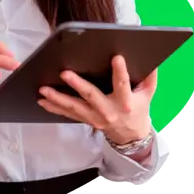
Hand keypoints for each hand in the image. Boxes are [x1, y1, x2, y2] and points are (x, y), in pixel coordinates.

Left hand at [37, 55, 156, 144]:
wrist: (131, 135)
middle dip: (77, 84)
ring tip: (43, 89)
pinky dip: (54, 107)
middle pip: (91, 96)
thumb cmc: (138, 109)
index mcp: (125, 102)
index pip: (123, 85)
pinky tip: (42, 100)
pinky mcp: (85, 120)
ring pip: (74, 107)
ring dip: (57, 98)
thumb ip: (150, 77)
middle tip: (64, 73)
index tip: (116, 57)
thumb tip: (151, 61)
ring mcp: (94, 117)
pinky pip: (67, 114)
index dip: (120, 72)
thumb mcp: (148, 94)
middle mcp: (108, 111)